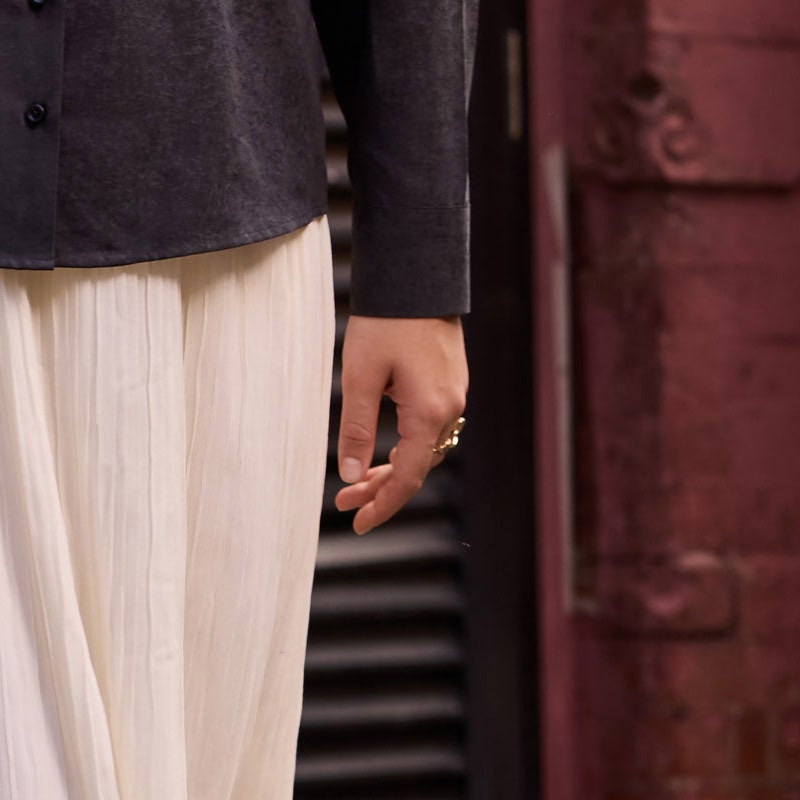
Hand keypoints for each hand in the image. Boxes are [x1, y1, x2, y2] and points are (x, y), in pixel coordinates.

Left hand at [333, 315, 466, 533]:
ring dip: (392, 467)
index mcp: (429, 412)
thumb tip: (351, 476)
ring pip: (424, 448)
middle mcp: (450, 408)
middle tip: (345, 504)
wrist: (416, 275)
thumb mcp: (360, 376)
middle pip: (417, 466)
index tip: (358, 524)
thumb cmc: (384, 321)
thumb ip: (357, 429)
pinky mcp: (451, 381)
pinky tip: (384, 449)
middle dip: (380, 488)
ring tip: (356, 481)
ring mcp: (454, 394)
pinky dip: (406, 445)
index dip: (383, 505)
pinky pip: (430, 427)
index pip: (407, 477)